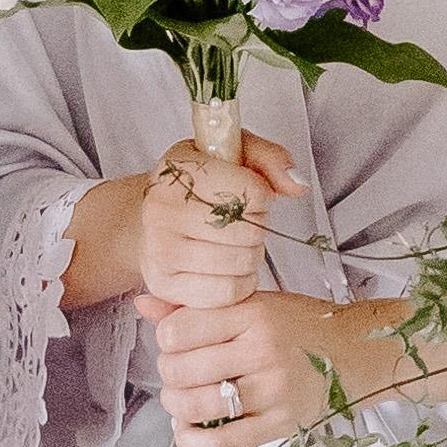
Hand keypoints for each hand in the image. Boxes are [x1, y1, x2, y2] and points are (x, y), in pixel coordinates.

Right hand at [127, 127, 302, 318]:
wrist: (149, 218)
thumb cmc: (196, 187)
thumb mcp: (233, 154)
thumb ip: (271, 159)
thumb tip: (297, 185)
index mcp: (178, 172)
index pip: (251, 192)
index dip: (262, 196)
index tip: (249, 195)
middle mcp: (162, 212)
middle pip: (248, 230)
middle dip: (258, 227)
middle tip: (242, 222)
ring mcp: (160, 251)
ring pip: (240, 262)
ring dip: (250, 255)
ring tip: (234, 242)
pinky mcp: (164, 285)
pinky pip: (227, 292)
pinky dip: (240, 283)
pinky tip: (230, 267)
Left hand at [149, 283, 366, 446]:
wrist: (357, 352)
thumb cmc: (301, 324)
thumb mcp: (253, 303)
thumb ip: (198, 307)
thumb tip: (143, 304)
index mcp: (253, 314)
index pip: (179, 330)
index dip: (165, 339)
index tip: (175, 342)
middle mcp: (262, 350)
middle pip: (181, 369)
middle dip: (168, 374)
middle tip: (179, 372)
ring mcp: (272, 390)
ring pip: (196, 405)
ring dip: (175, 406)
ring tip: (181, 400)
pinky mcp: (280, 424)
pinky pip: (223, 442)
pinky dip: (193, 442)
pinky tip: (187, 432)